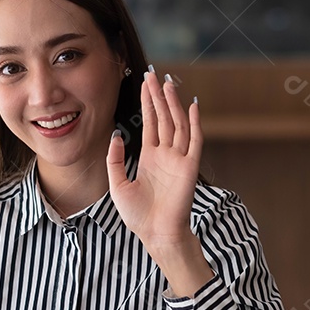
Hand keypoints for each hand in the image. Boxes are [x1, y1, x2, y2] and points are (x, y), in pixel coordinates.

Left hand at [107, 70, 201, 247]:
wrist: (156, 234)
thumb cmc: (138, 215)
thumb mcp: (117, 184)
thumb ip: (116, 159)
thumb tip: (116, 135)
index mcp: (150, 157)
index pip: (150, 123)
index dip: (147, 103)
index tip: (144, 83)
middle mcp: (166, 155)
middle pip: (163, 118)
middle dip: (158, 96)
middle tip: (153, 74)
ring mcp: (179, 159)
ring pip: (177, 124)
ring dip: (173, 104)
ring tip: (167, 83)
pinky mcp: (189, 167)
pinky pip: (194, 141)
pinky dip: (194, 123)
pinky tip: (192, 106)